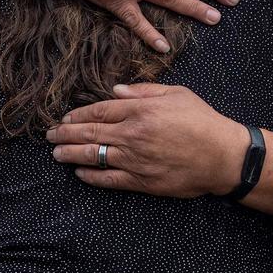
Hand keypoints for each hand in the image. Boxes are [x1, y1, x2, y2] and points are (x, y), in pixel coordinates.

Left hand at [45, 83, 246, 197]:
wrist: (222, 157)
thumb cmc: (203, 121)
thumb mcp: (177, 94)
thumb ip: (144, 91)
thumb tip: (115, 92)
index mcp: (141, 110)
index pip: (100, 110)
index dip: (79, 114)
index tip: (65, 116)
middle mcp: (133, 135)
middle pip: (90, 132)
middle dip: (66, 133)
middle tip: (49, 135)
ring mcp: (135, 160)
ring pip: (93, 156)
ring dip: (71, 154)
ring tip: (56, 153)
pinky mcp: (141, 181)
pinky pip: (108, 179)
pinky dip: (91, 176)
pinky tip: (80, 173)